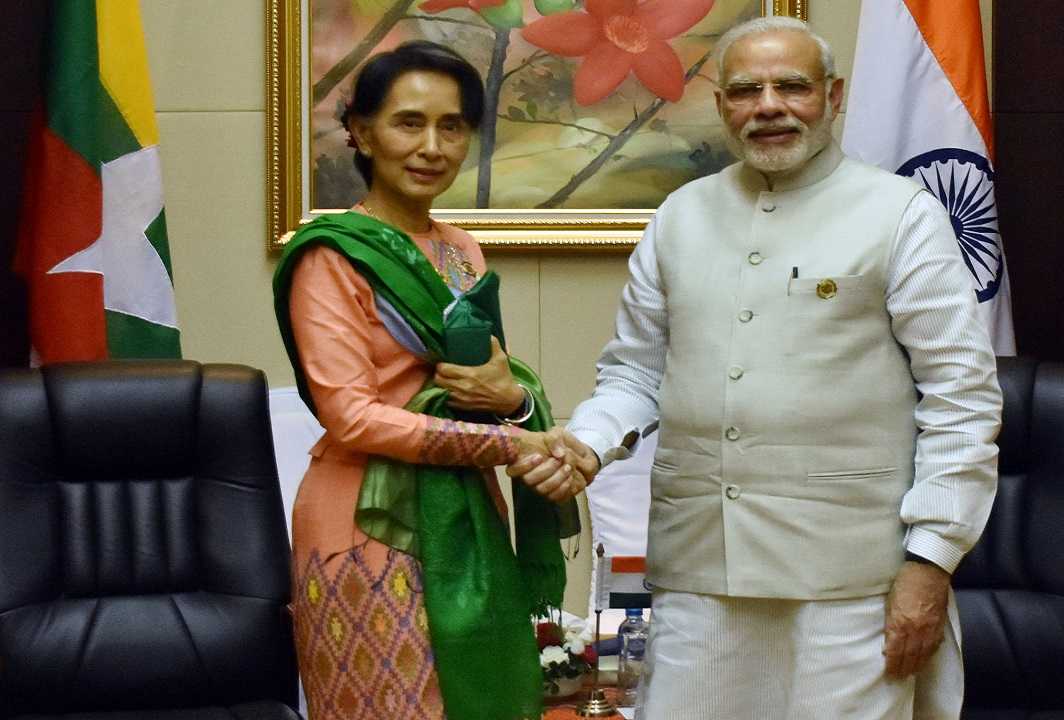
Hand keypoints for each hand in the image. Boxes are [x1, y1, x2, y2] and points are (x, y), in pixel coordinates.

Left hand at [434, 337, 524, 415]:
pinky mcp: (463, 407)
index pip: (444, 369)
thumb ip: (493, 344)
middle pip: (438, 380)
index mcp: (470, 374)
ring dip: (440, 384)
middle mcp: (463, 387)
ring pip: (440, 391)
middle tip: (441, 369)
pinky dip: (444, 394)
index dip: (440, 364)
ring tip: (443, 378)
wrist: (509, 400)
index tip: (442, 361)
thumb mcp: (501, 359)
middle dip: (437, 374)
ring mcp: (462, 399)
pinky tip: (448, 389)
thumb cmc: (504, 379)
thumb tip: (487, 334)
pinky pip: (446, 401)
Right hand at [508, 427, 599, 502]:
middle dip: (546, 470)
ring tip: (568, 467)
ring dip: (557, 478)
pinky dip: (563, 487)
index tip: (539, 456)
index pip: (512, 470)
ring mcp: (538, 487)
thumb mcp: (553, 435)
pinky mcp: (550, 494)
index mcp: (521, 463)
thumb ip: (554, 440)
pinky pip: (554, 497)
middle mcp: (527, 477)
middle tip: (558, 460)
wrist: (567, 453)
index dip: (524, 466)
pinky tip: (570, 477)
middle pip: (529, 480)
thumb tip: (559, 454)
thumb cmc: (554, 444)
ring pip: (541, 490)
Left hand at [883, 560, 950, 678]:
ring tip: (911, 674)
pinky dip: (929, 655)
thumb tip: (890, 640)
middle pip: (910, 656)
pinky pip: (934, 645)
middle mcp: (916, 630)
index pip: (895, 652)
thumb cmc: (904, 582)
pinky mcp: (940, 625)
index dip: (892, 665)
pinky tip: (925, 659)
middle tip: (899, 678)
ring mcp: (930, 629)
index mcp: (900, 623)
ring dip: (917, 666)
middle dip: (904, 669)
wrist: (929, 571)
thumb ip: (891, 622)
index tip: (889, 674)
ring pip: (924, 654)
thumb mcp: (890, 602)